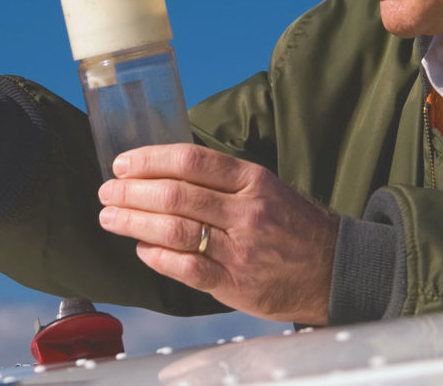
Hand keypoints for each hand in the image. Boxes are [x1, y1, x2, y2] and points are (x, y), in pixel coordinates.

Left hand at [97, 144, 338, 324]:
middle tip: (107, 191)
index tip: (123, 163)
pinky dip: (157, 258)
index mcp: (253, 180)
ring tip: (111, 218)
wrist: (335, 269)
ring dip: (133, 223)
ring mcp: (241, 249)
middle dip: (131, 192)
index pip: (191, 161)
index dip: (150, 160)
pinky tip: (142, 249)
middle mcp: (247, 211)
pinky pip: (186, 268)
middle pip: (175, 194)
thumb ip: (223, 180)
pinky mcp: (236, 283)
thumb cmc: (295, 225)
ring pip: (174, 230)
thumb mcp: (268, 188)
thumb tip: (164, 171)